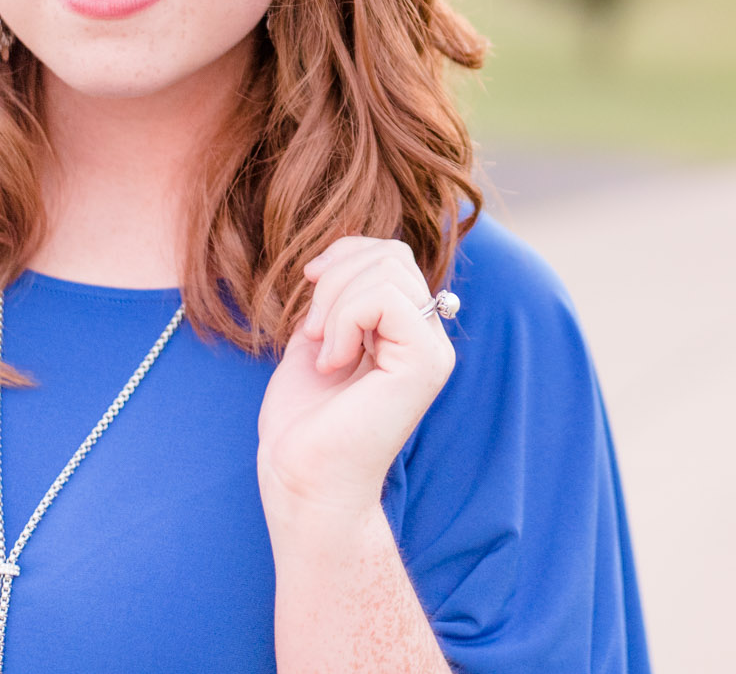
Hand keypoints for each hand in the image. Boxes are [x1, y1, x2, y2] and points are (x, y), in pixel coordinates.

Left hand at [257, 237, 456, 530]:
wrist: (302, 482)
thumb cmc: (302, 425)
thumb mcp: (316, 340)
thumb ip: (337, 300)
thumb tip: (341, 253)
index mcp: (406, 333)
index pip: (391, 256)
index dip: (345, 254)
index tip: (308, 282)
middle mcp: (429, 340)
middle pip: (392, 255)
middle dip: (335, 276)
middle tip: (312, 332)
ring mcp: (432, 352)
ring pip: (388, 270)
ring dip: (335, 301)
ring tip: (322, 349)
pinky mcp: (425, 365)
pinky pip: (385, 298)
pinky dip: (344, 319)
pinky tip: (332, 362)